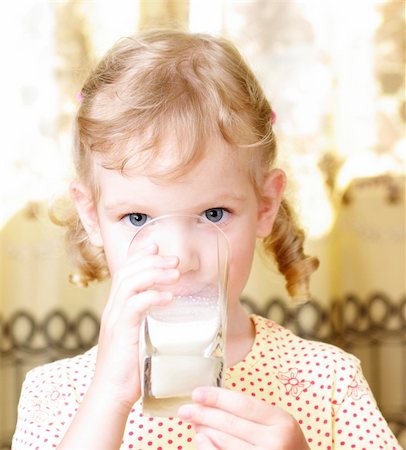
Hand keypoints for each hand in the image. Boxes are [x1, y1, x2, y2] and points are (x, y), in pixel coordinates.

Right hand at [91, 244, 178, 409]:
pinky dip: (152, 297)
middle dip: (152, 261)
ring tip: (176, 274)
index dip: (140, 256)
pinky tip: (168, 297)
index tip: (157, 247)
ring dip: (154, 274)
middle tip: (175, 260)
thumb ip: (150, 320)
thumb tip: (172, 310)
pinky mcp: (120, 331)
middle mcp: (113, 308)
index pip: (125, 272)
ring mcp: (115, 319)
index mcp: (117, 307)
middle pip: (128, 272)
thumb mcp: (140, 336)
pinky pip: (134, 306)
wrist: (111, 392)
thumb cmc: (130, 366)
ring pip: (130, 283)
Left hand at [178, 387, 309, 449]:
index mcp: (282, 421)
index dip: (217, 398)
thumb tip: (211, 404)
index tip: (197, 393)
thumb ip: (252, 414)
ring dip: (204, 431)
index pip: (243, 404)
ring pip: (225, 442)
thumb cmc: (285, 446)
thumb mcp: (277, 424)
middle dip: (204, 414)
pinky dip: (210, 448)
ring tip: (193, 423)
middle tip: (185, 409)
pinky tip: (201, 439)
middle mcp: (276, 442)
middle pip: (231, 423)